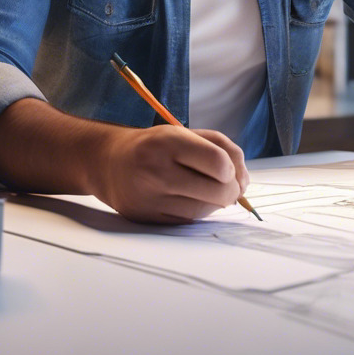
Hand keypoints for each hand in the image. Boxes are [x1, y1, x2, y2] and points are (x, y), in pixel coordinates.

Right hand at [93, 125, 249, 223]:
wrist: (109, 162)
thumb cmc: (155, 146)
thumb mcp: (184, 132)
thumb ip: (221, 147)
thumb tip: (244, 182)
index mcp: (168, 141)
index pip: (219, 163)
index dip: (233, 170)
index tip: (229, 170)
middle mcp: (157, 169)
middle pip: (218, 191)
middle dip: (232, 191)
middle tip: (229, 186)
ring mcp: (150, 196)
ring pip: (205, 210)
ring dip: (216, 203)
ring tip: (210, 191)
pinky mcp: (147, 217)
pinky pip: (187, 221)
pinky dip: (198, 212)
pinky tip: (192, 200)